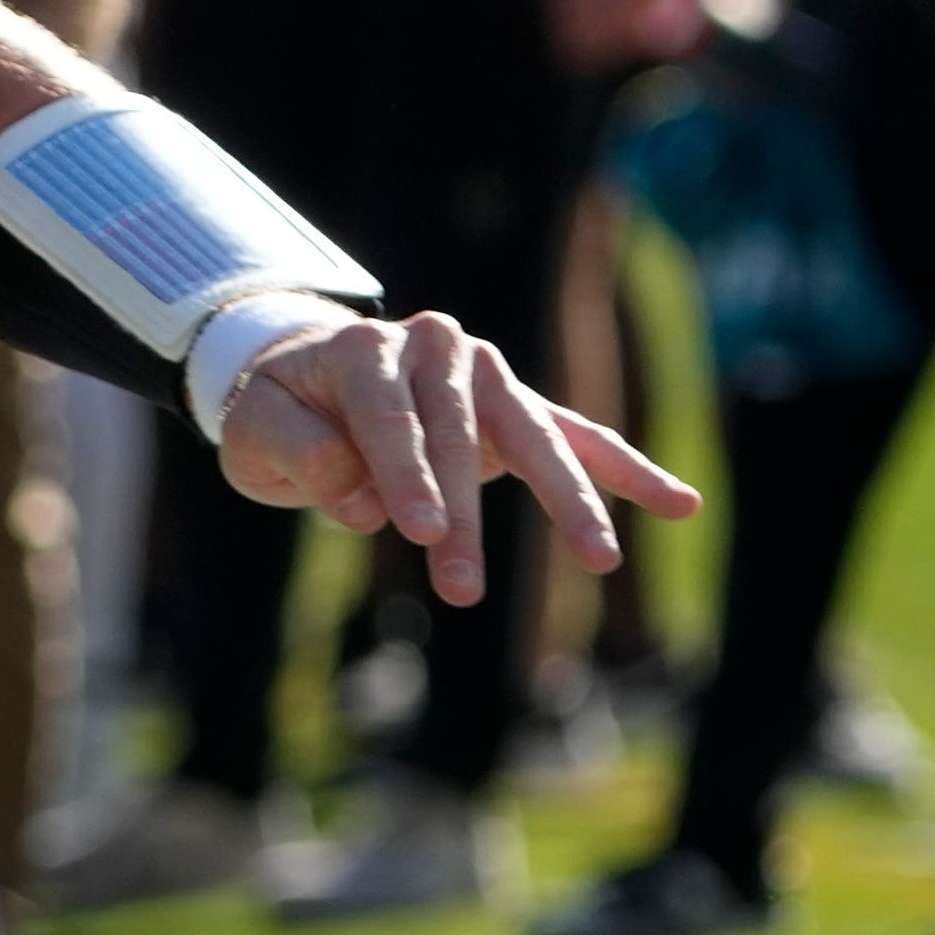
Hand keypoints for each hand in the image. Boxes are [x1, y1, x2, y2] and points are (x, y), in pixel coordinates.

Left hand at [212, 312, 698, 605]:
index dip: (402, 475)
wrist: (307, 377)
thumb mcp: (254, 430)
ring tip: (600, 560)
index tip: (419, 533)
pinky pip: (579, 438)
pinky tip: (679, 504)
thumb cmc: (278, 411)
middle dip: (464, 515)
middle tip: (462, 587)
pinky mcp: (517, 407)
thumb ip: (300, 455)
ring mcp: (488, 374)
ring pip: (533, 439)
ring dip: (565, 504)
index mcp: (366, 348)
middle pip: (459, 435)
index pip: (390, 418)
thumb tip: (360, 499)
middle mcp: (437, 347)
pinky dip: (627, 472)